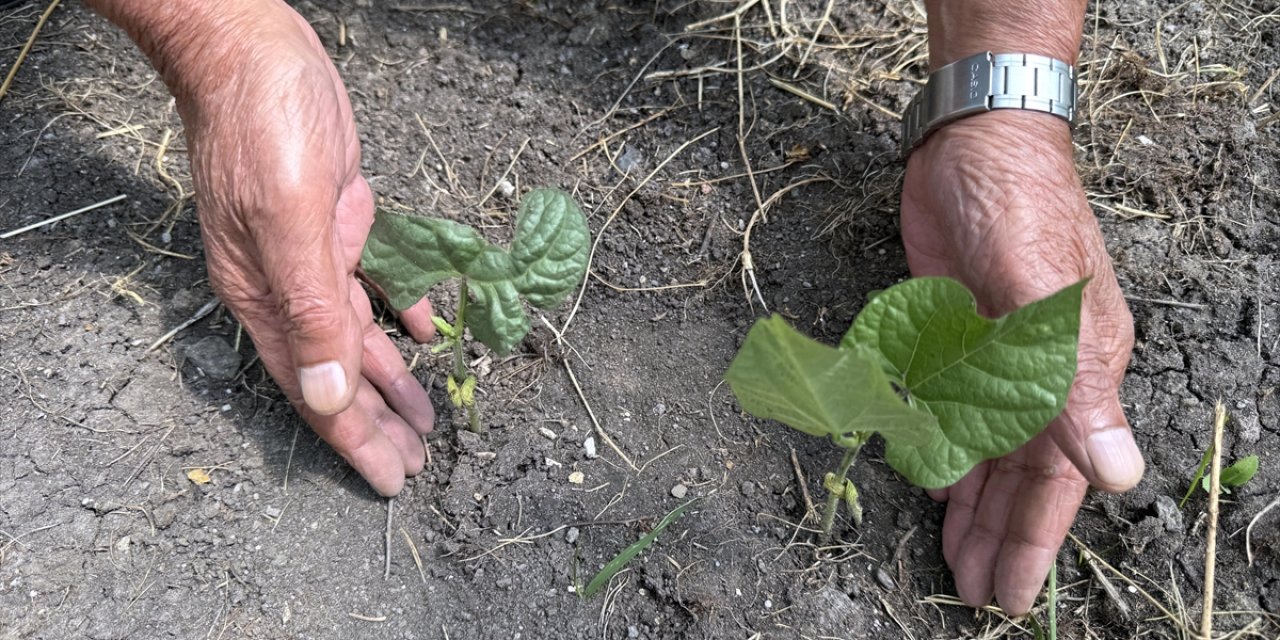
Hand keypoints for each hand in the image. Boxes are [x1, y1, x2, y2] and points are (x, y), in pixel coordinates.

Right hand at [172, 4, 437, 495]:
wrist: (253, 50)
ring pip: (361, 335)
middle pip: (340, 372)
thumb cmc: (264, 126)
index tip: (391, 480)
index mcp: (267, 297)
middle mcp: (288, 286)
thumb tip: (325, 392)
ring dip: (395, 377)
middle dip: (379, 422)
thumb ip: (310, 308)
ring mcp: (314, 255)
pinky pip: (377, 282)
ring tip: (428, 417)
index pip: (315, 389)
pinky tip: (429, 335)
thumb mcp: (291, 217)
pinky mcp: (342, 223)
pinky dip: (404, 311)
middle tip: (418, 462)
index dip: (355, 439)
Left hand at [900, 111, 1143, 614]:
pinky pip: (957, 414)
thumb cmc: (1016, 203)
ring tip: (956, 557)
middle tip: (973, 594)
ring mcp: (1001, 356)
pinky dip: (949, 452)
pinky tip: (938, 485)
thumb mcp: (1040, 291)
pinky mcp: (960, 338)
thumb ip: (1069, 384)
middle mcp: (1045, 371)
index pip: (1058, 477)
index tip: (1011, 595)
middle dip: (1002, 535)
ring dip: (975, 504)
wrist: (974, 139)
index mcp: (1079, 368)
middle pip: (1024, 475)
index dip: (1035, 539)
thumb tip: (1116, 474)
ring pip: (990, 451)